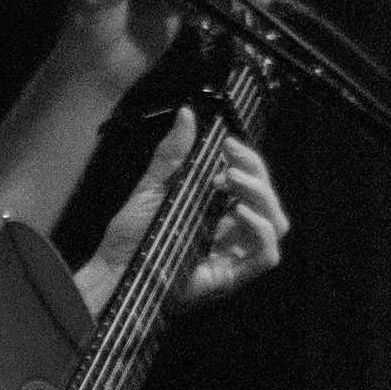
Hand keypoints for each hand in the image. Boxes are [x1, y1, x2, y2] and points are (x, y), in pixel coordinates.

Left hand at [73, 114, 287, 316]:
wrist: (114, 271)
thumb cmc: (131, 234)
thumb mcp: (152, 186)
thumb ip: (172, 154)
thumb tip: (186, 114)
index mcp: (217, 208)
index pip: (251, 181)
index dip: (249, 159)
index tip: (228, 143)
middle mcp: (231, 229)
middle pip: (268, 199)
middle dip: (256, 173)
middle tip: (229, 163)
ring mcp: (234, 253)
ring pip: (276, 223)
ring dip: (262, 196)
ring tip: (232, 181)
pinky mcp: (231, 275)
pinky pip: (266, 255)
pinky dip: (262, 230)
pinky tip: (241, 213)